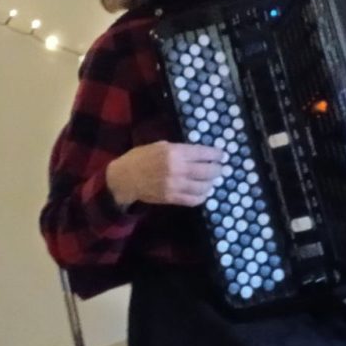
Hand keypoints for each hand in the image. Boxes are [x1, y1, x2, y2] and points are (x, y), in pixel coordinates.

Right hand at [106, 141, 225, 207]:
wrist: (124, 178)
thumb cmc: (141, 158)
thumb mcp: (160, 145)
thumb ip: (179, 149)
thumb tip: (199, 152)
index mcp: (174, 152)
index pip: (203, 153)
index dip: (216, 154)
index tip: (221, 154)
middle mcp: (177, 169)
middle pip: (208, 171)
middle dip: (217, 169)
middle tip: (219, 168)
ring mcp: (175, 185)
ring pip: (204, 187)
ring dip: (211, 183)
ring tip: (211, 180)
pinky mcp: (172, 198)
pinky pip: (194, 200)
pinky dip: (202, 196)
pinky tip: (202, 192)